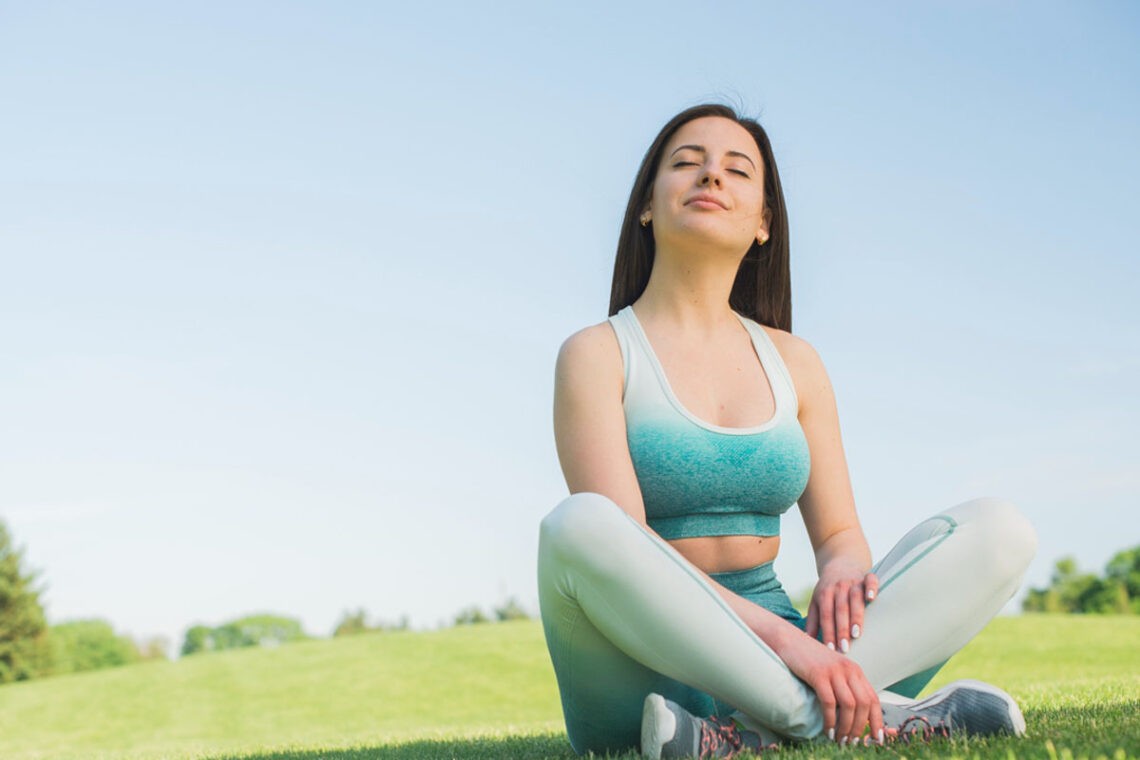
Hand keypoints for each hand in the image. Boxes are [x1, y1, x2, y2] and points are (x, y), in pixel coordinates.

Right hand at [774, 628, 882, 743]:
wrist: (788, 639)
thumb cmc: (808, 659)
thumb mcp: (832, 671)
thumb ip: (843, 687)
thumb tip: (851, 716)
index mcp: (855, 670)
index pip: (873, 699)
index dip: (877, 721)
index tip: (877, 739)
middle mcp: (849, 669)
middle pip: (864, 704)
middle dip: (860, 728)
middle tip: (852, 742)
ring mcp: (834, 671)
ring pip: (850, 706)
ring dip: (846, 727)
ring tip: (840, 740)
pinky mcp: (818, 674)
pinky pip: (829, 703)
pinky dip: (830, 720)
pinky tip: (827, 730)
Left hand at [804, 561, 878, 652]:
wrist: (840, 564)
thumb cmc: (828, 589)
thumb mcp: (816, 602)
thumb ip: (813, 621)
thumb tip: (807, 641)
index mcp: (824, 594)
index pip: (826, 616)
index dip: (828, 632)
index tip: (831, 649)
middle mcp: (838, 588)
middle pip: (840, 610)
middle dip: (841, 630)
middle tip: (845, 648)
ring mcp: (852, 581)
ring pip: (854, 598)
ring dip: (856, 616)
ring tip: (856, 634)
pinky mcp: (866, 576)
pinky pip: (870, 580)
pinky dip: (871, 587)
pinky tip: (872, 598)